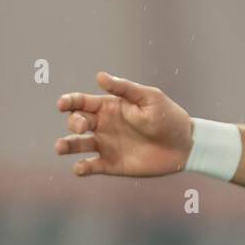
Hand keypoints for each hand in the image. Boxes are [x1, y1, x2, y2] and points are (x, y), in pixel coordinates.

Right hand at [54, 72, 192, 176]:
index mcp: (110, 106)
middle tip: (82, 127)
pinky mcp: (111, 164)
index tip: (62, 104)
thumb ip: (124, 89)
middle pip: (76, 122)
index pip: (82, 102)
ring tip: (61, 147)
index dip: (69, 102)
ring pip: (77, 145)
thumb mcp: (149, 98)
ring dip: (66, 145)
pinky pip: (90, 166)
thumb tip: (100, 76)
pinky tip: (81, 167)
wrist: (184, 145)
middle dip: (74, 123)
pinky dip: (81, 168)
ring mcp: (106, 145)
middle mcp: (103, 125)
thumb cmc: (168, 116)